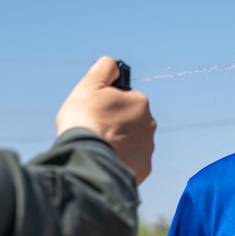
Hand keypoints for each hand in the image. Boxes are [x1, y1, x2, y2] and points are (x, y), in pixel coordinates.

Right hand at [56, 56, 155, 183]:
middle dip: (117, 126)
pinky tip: (106, 160)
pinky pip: (132, 163)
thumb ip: (105, 68)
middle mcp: (150, 125)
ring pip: (132, 144)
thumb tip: (115, 65)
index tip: (96, 113)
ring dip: (119, 145)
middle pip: (131, 123)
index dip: (109, 106)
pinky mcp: (143, 169)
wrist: (85, 155)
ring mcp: (147, 149)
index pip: (126, 100)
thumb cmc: (84, 118)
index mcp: (140, 103)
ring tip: (100, 148)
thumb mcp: (90, 84)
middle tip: (97, 131)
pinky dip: (121, 162)